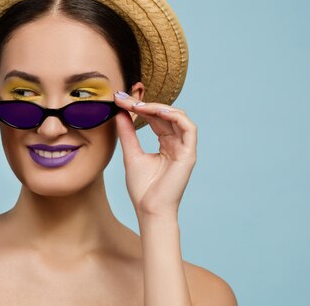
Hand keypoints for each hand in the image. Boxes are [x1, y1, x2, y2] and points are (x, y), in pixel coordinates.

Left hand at [113, 92, 197, 217]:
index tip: (120, 99)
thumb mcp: (131, 154)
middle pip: (165, 115)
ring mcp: (185, 148)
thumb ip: (127, 133)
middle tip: (125, 99)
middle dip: (145, 104)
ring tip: (139, 105)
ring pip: (178, 117)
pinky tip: (157, 112)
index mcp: (165, 144)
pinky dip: (175, 116)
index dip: (139, 107)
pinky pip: (189, 128)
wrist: (149, 209)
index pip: (155, 118)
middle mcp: (177, 144)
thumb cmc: (142, 188)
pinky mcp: (189, 154)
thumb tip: (119, 112)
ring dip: (158, 107)